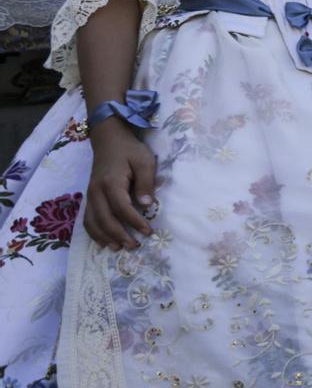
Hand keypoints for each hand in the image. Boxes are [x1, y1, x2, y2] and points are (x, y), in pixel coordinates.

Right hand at [85, 124, 156, 249]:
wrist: (108, 139)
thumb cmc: (129, 151)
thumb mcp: (144, 162)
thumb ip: (146, 183)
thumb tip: (146, 205)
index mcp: (111, 182)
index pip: (122, 208)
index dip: (135, 222)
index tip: (148, 232)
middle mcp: (96, 191)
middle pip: (104, 219)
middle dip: (119, 235)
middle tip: (134, 246)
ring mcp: (90, 195)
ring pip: (92, 221)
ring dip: (104, 237)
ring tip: (118, 248)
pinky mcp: (89, 197)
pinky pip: (87, 218)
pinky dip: (93, 232)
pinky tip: (103, 241)